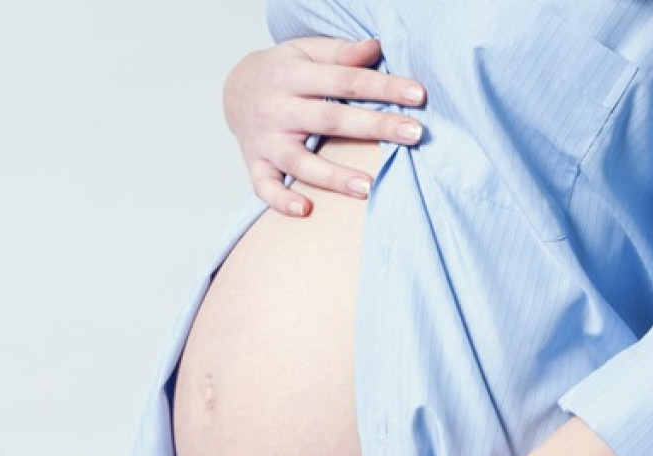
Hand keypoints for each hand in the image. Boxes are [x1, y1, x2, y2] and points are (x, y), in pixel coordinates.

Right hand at [223, 36, 426, 216]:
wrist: (234, 90)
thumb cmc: (283, 71)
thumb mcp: (306, 51)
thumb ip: (340, 53)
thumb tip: (375, 48)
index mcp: (291, 75)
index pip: (345, 80)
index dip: (382, 87)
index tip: (418, 95)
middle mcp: (277, 108)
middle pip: (330, 120)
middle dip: (374, 126)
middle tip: (414, 133)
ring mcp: (265, 140)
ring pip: (300, 161)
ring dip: (334, 176)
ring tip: (369, 187)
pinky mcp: (256, 164)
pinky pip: (265, 187)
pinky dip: (281, 200)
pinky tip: (306, 209)